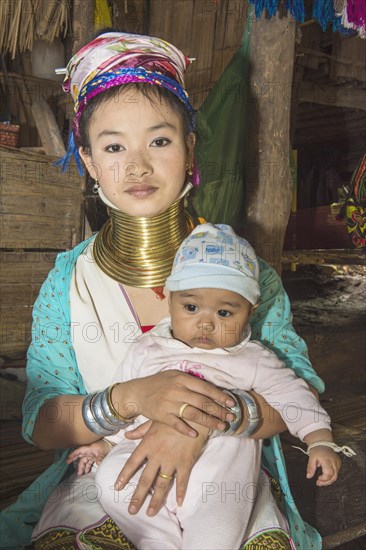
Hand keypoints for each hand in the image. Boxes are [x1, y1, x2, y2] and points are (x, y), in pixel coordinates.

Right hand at [66, 440, 110, 474]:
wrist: (111, 446)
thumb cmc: (106, 447)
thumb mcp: (103, 452)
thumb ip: (100, 457)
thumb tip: (98, 463)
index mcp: (89, 448)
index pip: (80, 450)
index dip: (74, 454)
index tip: (68, 458)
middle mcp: (89, 451)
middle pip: (80, 455)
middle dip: (73, 459)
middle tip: (68, 463)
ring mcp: (90, 454)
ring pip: (83, 460)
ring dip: (81, 466)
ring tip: (80, 473)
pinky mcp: (93, 457)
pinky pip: (88, 462)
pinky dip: (86, 467)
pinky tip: (86, 471)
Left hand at [114, 420, 208, 515]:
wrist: (194, 414)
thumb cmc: (172, 416)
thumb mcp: (154, 421)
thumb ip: (140, 430)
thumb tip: (126, 435)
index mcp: (147, 444)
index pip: (132, 462)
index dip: (124, 475)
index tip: (117, 487)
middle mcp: (157, 455)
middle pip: (145, 480)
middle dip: (138, 497)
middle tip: (131, 510)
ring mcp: (172, 461)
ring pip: (162, 485)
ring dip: (156, 500)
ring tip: (150, 513)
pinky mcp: (185, 463)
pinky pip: (182, 481)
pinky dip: (180, 493)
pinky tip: (179, 504)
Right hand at [121, 371, 235, 436]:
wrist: (137, 392)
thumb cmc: (159, 383)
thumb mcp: (174, 375)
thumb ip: (190, 381)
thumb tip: (210, 387)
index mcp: (182, 378)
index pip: (206, 388)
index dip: (220, 396)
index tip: (231, 404)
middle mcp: (177, 390)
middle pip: (203, 402)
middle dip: (219, 411)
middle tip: (231, 418)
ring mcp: (169, 403)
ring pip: (194, 414)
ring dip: (210, 421)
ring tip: (221, 427)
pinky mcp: (162, 415)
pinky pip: (177, 424)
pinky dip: (187, 429)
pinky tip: (196, 434)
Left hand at [306, 446, 340, 485]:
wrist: (323, 443)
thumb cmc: (317, 450)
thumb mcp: (311, 458)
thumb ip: (310, 467)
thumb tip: (308, 476)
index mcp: (327, 460)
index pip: (329, 473)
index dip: (324, 479)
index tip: (318, 480)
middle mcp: (334, 462)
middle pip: (334, 477)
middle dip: (326, 482)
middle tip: (319, 483)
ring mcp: (337, 463)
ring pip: (336, 476)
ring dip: (329, 480)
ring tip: (321, 480)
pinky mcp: (339, 463)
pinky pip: (336, 473)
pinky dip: (331, 476)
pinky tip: (326, 476)